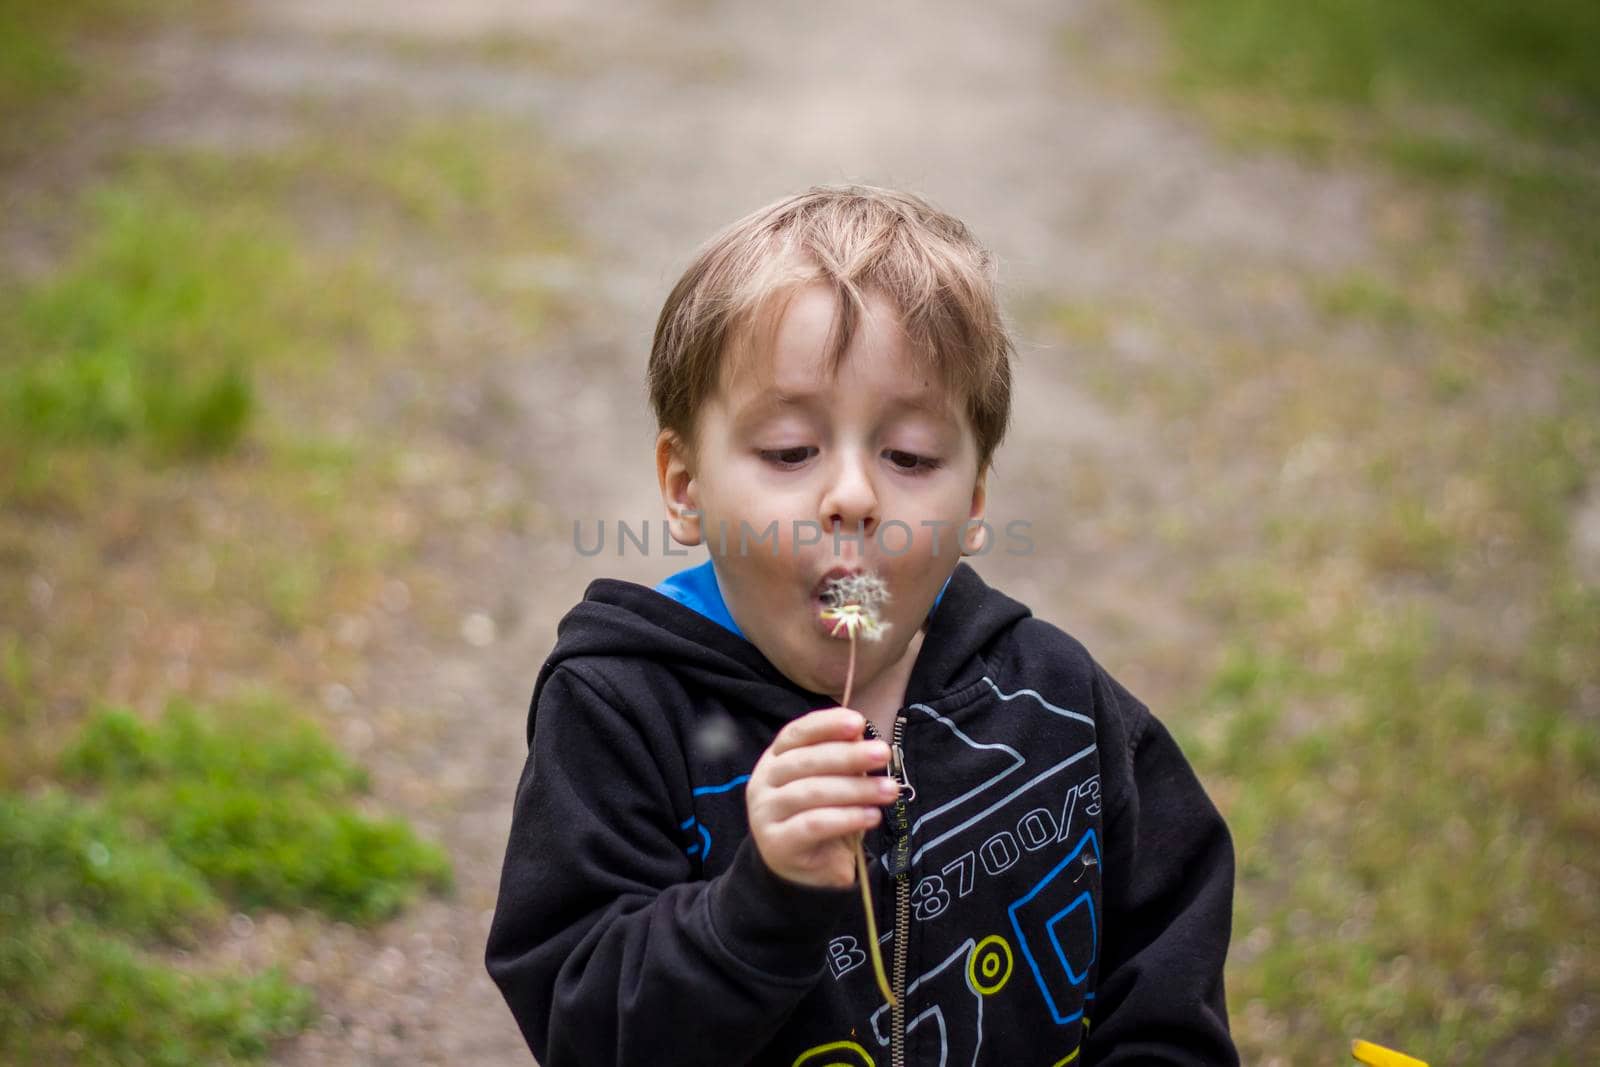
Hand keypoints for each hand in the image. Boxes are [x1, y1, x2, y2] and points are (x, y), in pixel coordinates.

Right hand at [745, 707, 899, 889]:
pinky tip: (872, 816)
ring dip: (855, 789)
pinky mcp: (776, 843)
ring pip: (811, 792)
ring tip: (888, 790)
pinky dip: (847, 818)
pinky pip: (814, 825)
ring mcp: (765, 813)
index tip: (858, 723)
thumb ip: (842, 758)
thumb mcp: (834, 782)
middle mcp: (763, 782)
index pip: (796, 733)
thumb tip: (859, 734)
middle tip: (883, 753)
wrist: (804, 870)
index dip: (826, 725)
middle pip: (805, 761)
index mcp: (775, 758)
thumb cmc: (822, 816)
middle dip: (849, 755)